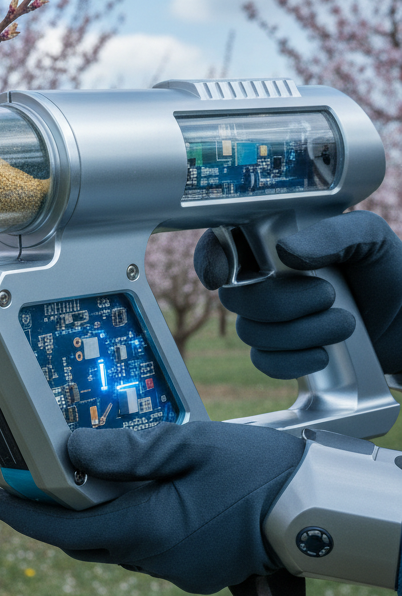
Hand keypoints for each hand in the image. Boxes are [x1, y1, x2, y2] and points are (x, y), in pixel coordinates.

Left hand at [0, 421, 303, 595]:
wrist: (313, 508)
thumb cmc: (254, 469)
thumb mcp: (187, 445)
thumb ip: (126, 450)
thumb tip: (69, 452)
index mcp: (148, 531)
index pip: (65, 530)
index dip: (22, 515)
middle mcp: (156, 560)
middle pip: (84, 541)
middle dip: (50, 518)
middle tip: (25, 485)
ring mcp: (178, 571)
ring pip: (114, 546)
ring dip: (92, 519)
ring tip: (77, 480)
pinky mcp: (195, 571)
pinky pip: (143, 549)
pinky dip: (125, 525)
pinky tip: (132, 494)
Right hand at [194, 211, 401, 379]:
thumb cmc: (386, 270)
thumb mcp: (368, 237)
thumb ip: (332, 234)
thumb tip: (285, 251)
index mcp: (273, 241)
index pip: (221, 245)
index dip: (211, 260)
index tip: (219, 276)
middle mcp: (263, 279)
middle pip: (234, 297)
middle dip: (282, 303)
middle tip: (328, 295)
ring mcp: (268, 318)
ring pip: (251, 333)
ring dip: (301, 333)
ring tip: (344, 324)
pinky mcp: (280, 352)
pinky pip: (264, 362)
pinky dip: (295, 361)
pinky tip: (323, 354)